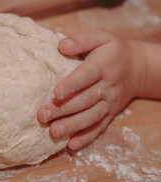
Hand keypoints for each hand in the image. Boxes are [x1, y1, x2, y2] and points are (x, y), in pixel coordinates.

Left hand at [38, 29, 144, 149]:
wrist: (138, 68)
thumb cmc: (112, 50)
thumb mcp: (100, 37)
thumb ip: (82, 39)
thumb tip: (62, 45)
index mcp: (103, 66)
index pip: (86, 76)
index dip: (72, 84)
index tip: (56, 92)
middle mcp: (107, 86)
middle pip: (84, 100)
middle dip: (63, 109)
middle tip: (43, 115)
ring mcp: (109, 103)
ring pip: (90, 117)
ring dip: (72, 125)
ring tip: (54, 131)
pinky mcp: (110, 114)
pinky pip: (99, 128)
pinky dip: (86, 138)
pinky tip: (72, 145)